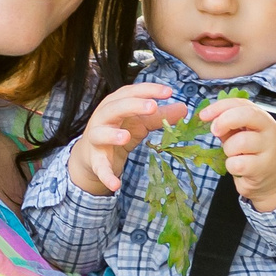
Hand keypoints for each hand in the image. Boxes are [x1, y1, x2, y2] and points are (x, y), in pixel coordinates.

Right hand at [68, 83, 185, 196]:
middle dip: (132, 106)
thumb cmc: (118, 131)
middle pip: (114, 108)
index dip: (148, 90)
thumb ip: (159, 116)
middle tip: (153, 107)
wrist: (91, 155)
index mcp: (115, 104)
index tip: (168, 92)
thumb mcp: (139, 122)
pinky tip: (116, 184)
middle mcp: (102, 118)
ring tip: (126, 137)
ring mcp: (96, 139)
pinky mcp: (94, 160)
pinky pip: (99, 167)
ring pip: (100, 134)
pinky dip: (106, 175)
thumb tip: (184, 108)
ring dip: (112, 135)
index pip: (130, 92)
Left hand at [200, 97, 275, 211]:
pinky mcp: (263, 168)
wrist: (270, 180)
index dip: (220, 107)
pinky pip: (237, 163)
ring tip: (234, 155)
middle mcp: (270, 130)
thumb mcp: (240, 134)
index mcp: (262, 118)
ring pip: (240, 142)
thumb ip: (227, 123)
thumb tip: (207, 115)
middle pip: (247, 115)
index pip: (242, 103)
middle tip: (214, 131)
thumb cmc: (251, 154)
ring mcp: (269, 149)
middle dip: (224, 121)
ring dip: (228, 149)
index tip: (203, 115)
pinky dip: (231, 166)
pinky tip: (238, 168)